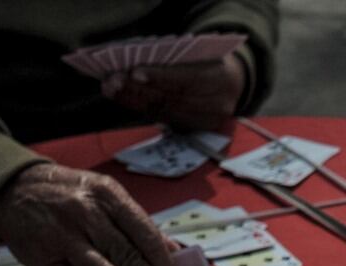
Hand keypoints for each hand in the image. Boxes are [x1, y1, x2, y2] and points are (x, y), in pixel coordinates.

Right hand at [0, 163, 178, 265]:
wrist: (14, 189)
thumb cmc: (69, 196)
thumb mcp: (105, 196)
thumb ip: (138, 224)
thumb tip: (173, 253)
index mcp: (108, 196)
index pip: (145, 235)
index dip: (163, 264)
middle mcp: (86, 214)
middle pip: (129, 260)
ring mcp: (63, 238)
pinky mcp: (42, 260)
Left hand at [102, 53, 248, 133]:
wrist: (233, 85)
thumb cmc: (210, 61)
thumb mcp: (201, 54)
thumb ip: (178, 60)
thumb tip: (139, 65)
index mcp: (221, 79)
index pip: (187, 80)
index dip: (161, 77)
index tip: (135, 72)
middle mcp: (216, 105)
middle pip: (172, 98)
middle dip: (139, 89)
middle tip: (113, 80)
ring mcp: (206, 121)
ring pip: (165, 110)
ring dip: (134, 99)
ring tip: (112, 88)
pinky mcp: (195, 130)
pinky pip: (164, 119)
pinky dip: (141, 107)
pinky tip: (124, 98)